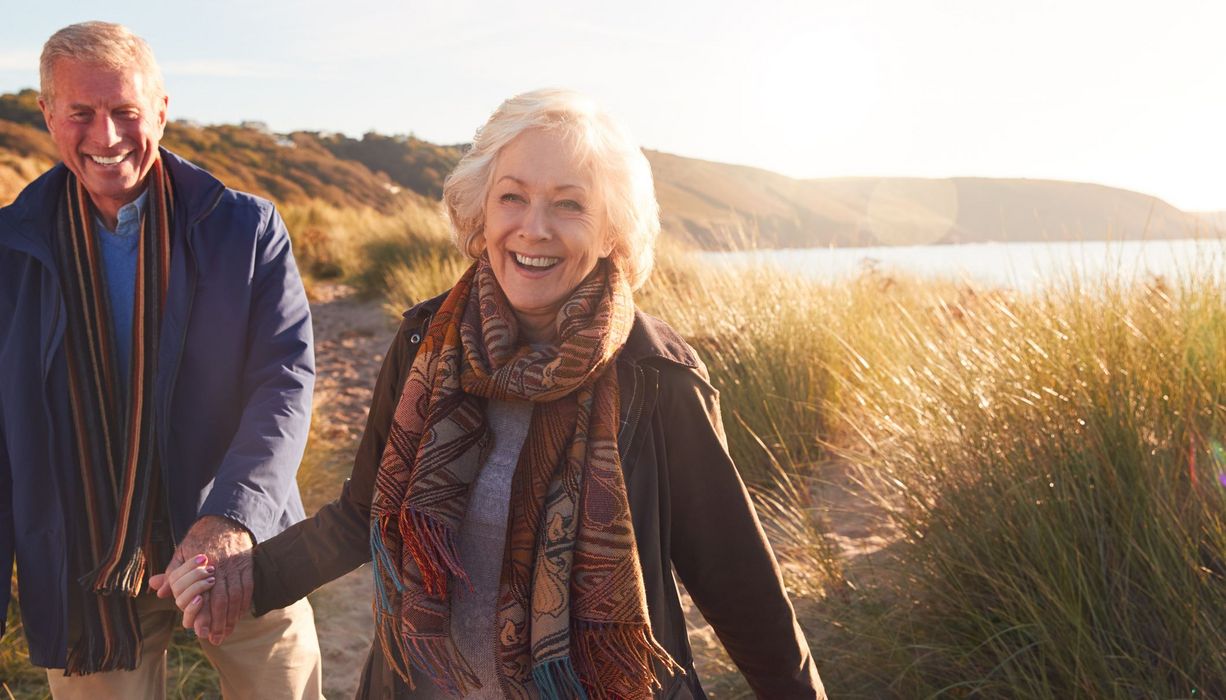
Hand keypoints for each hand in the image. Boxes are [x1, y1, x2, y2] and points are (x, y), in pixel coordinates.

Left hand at [154, 516, 254, 644]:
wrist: (226, 519)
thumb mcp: (181, 551)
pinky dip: (243, 604)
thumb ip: (172, 572)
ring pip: (236, 596)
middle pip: (221, 599)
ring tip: (226, 633)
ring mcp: (236, 566)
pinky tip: (238, 616)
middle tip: (214, 639)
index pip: (202, 594)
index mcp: (202, 564)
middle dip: (218, 622)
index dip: (203, 614)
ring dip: (231, 617)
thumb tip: (157, 590)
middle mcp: (220, 566)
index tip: (199, 632)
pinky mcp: (247, 565)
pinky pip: (248, 588)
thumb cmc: (200, 537)